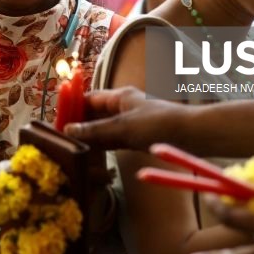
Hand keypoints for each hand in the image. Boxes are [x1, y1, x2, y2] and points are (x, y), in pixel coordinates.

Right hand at [63, 87, 186, 149]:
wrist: (195, 135)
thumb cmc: (159, 125)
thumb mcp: (123, 128)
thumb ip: (95, 131)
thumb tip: (68, 130)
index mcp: (120, 97)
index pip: (89, 99)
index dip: (73, 108)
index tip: (58, 122)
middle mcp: (125, 106)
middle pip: (96, 114)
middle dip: (81, 125)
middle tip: (64, 141)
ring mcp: (134, 121)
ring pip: (106, 129)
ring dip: (93, 138)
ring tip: (76, 150)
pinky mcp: (142, 136)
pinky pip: (117, 140)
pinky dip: (106, 146)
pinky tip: (97, 156)